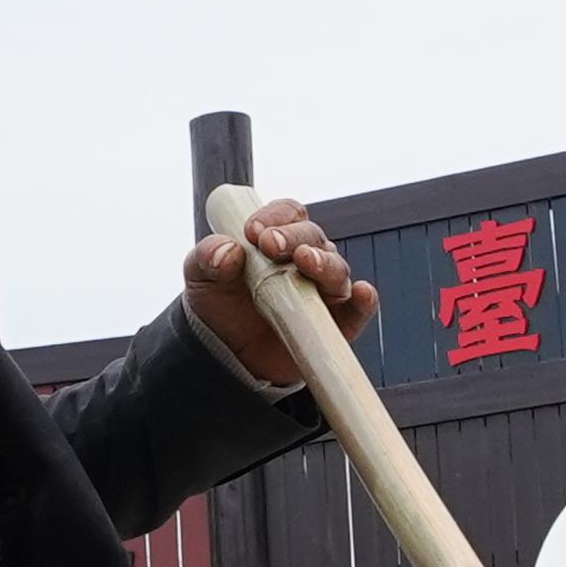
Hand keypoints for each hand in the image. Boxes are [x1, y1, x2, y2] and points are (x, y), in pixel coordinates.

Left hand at [184, 198, 377, 387]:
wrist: (225, 353)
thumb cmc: (219, 305)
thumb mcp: (201, 276)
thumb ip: (208, 256)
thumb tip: (228, 251)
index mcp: (279, 238)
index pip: (289, 213)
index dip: (276, 216)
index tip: (253, 231)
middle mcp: (308, 258)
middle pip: (313, 236)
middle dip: (293, 237)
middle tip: (270, 245)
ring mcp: (324, 290)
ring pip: (336, 268)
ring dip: (324, 263)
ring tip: (306, 262)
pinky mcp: (336, 324)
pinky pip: (358, 310)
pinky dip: (364, 302)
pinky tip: (363, 293)